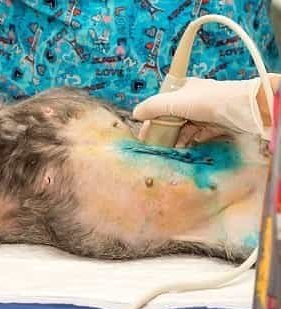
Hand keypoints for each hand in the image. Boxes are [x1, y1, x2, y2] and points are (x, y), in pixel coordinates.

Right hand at [133, 75, 279, 138]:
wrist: (244, 109)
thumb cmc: (208, 100)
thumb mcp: (175, 101)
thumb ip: (152, 107)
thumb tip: (134, 113)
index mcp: (183, 89)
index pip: (161, 104)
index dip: (151, 118)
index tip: (144, 134)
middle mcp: (193, 100)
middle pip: (171, 118)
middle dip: (162, 132)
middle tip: (153, 146)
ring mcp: (204, 114)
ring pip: (183, 129)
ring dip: (174, 140)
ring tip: (166, 151)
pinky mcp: (214, 126)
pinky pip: (196, 136)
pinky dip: (188, 143)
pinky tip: (181, 150)